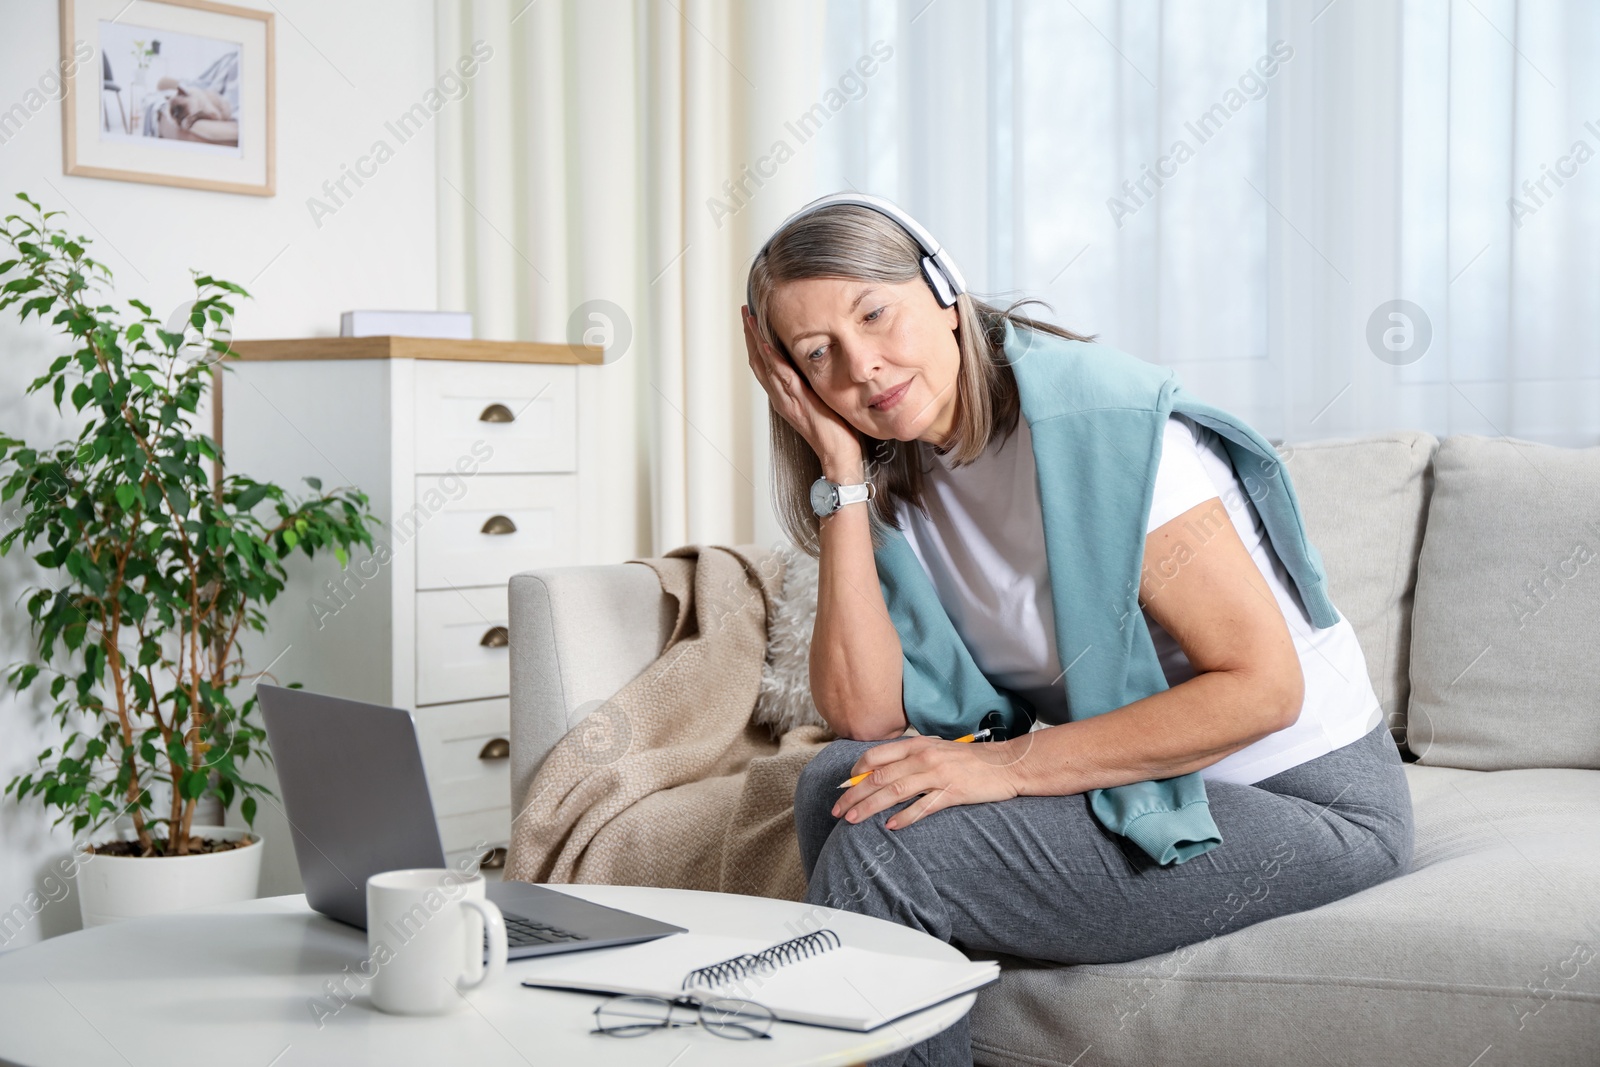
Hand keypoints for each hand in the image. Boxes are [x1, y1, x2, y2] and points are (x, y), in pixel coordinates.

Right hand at [742, 305, 859, 463]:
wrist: (838, 458)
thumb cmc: (835, 434)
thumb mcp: (821, 402)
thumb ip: (813, 385)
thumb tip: (817, 364)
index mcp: (785, 396)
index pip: (765, 364)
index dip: (756, 342)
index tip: (752, 320)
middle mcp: (782, 397)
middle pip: (759, 361)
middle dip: (751, 335)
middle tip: (745, 312)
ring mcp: (789, 401)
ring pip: (766, 367)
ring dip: (757, 342)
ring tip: (751, 320)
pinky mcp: (800, 405)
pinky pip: (784, 381)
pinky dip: (774, 363)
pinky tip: (768, 347)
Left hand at [830, 735, 1022, 829]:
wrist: (1005, 763)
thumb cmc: (968, 759)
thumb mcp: (936, 750)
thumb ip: (910, 758)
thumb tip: (880, 772)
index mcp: (917, 745)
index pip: (876, 756)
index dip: (856, 772)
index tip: (844, 787)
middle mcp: (924, 757)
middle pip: (879, 777)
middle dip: (854, 794)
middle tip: (838, 810)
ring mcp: (938, 775)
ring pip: (895, 792)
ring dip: (870, 807)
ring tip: (853, 820)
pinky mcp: (952, 793)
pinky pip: (923, 806)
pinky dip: (904, 817)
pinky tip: (890, 826)